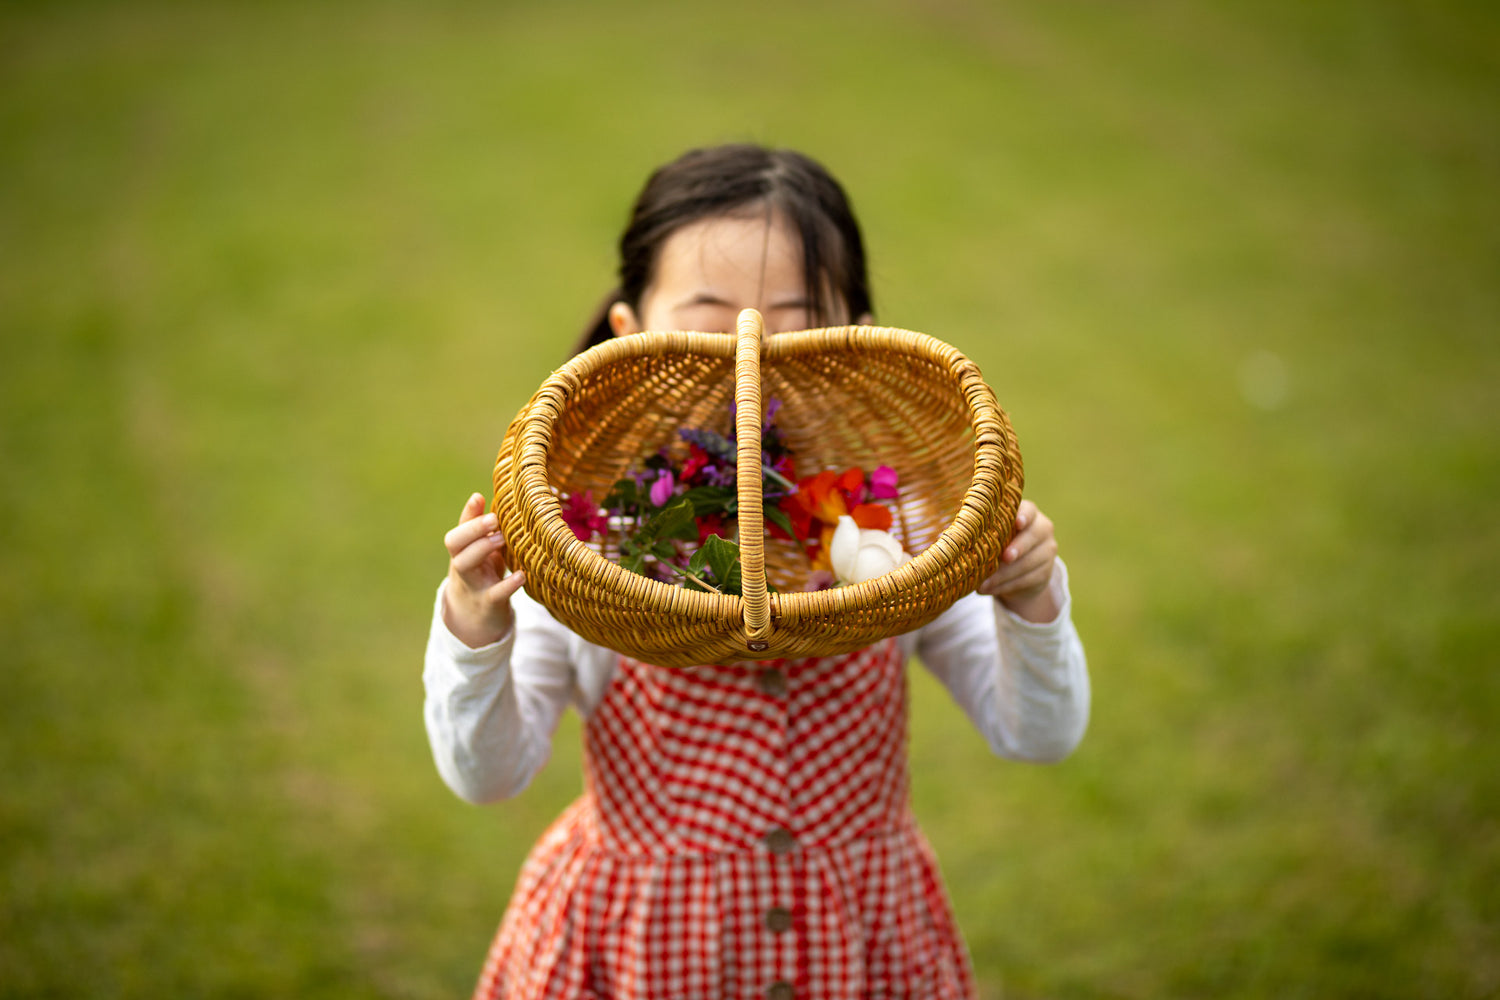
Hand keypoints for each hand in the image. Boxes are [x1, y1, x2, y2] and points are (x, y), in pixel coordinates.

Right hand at [442, 493, 526, 647]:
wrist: (476, 620)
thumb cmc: (481, 576)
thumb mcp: (480, 552)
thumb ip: (478, 527)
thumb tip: (477, 495)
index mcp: (462, 552)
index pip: (456, 531)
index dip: (467, 515)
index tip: (479, 498)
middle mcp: (463, 566)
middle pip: (454, 545)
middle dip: (472, 529)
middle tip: (494, 519)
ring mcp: (473, 585)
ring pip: (465, 565)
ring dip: (482, 548)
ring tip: (503, 539)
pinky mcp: (489, 604)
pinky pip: (495, 594)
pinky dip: (508, 584)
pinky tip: (522, 575)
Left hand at [977, 500, 1059, 622]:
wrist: (1018, 570)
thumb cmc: (997, 544)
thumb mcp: (993, 534)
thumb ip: (983, 531)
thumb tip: (956, 537)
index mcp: (1028, 513)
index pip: (1029, 510)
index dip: (1024, 516)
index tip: (1017, 523)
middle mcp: (1042, 528)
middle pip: (1033, 537)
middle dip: (1017, 548)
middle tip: (1003, 558)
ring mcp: (1047, 550)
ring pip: (1029, 562)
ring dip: (1005, 575)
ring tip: (983, 584)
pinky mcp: (1047, 572)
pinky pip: (1028, 580)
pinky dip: (1007, 586)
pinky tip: (990, 590)